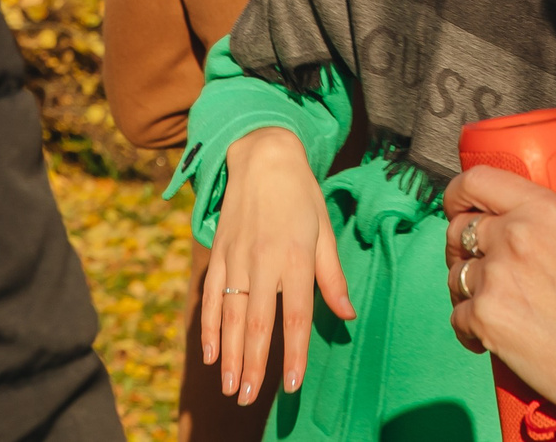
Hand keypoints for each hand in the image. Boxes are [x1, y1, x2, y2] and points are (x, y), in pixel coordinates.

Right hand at [200, 126, 355, 403]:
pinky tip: (210, 354)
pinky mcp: (218, 254)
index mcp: (294, 256)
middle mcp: (263, 261)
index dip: (292, 353)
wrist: (262, 156)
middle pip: (256, 323)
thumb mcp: (324, 231)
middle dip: (252, 365)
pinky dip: (208, 327)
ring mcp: (236, 258)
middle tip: (248, 399)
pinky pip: (210, 296)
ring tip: (230, 387)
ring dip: (229, 355)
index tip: (290, 385)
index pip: (295, 315)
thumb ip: (332, 277)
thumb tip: (347, 316)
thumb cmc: (301, 195)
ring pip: (229, 315)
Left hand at [443, 165, 555, 406]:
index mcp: (544, 210)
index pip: (479, 181)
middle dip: (464, 244)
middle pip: (460, 229)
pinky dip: (470, 325)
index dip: (461, 191)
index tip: (460, 202)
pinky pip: (458, 315)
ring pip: (457, 274)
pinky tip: (491, 334)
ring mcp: (494, 278)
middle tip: (479, 260)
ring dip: (467, 286)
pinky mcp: (483, 318)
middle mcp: (513, 237)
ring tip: (493, 302)